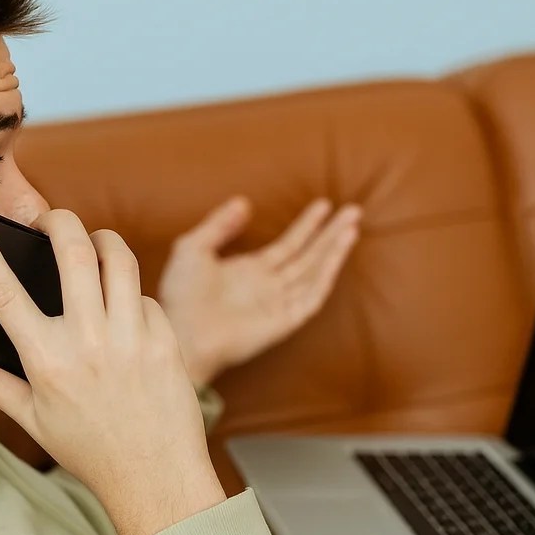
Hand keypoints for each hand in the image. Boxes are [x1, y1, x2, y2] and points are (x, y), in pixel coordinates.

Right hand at [0, 206, 225, 534]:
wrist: (155, 477)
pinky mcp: (165, 338)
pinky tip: (124, 310)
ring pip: (119, 258)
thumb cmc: (90, 449)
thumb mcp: (31, 418)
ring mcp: (131, 337)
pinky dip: (131, 293)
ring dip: (102, 240)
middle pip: (72, 252)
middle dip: (58, 220)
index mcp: (46, 360)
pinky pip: (145, 294)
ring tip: (93, 244)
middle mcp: (88, 342)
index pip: (2, 292)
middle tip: (50, 218)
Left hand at [158, 197, 361, 387]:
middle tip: (354, 210)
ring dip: (334, 249)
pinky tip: (336, 253)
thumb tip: (244, 202)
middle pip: (310, 255)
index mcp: (251, 271)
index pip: (289, 244)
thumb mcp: (193, 248)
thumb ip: (219, 225)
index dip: (307, 225)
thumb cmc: (180, 297)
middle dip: (331, 233)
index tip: (324, 205)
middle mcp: (270, 286)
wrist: (180, 332)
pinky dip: (326, 274)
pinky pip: (312, 295)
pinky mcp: (284, 320)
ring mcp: (279, 303)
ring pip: (315, 271)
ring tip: (351, 226)